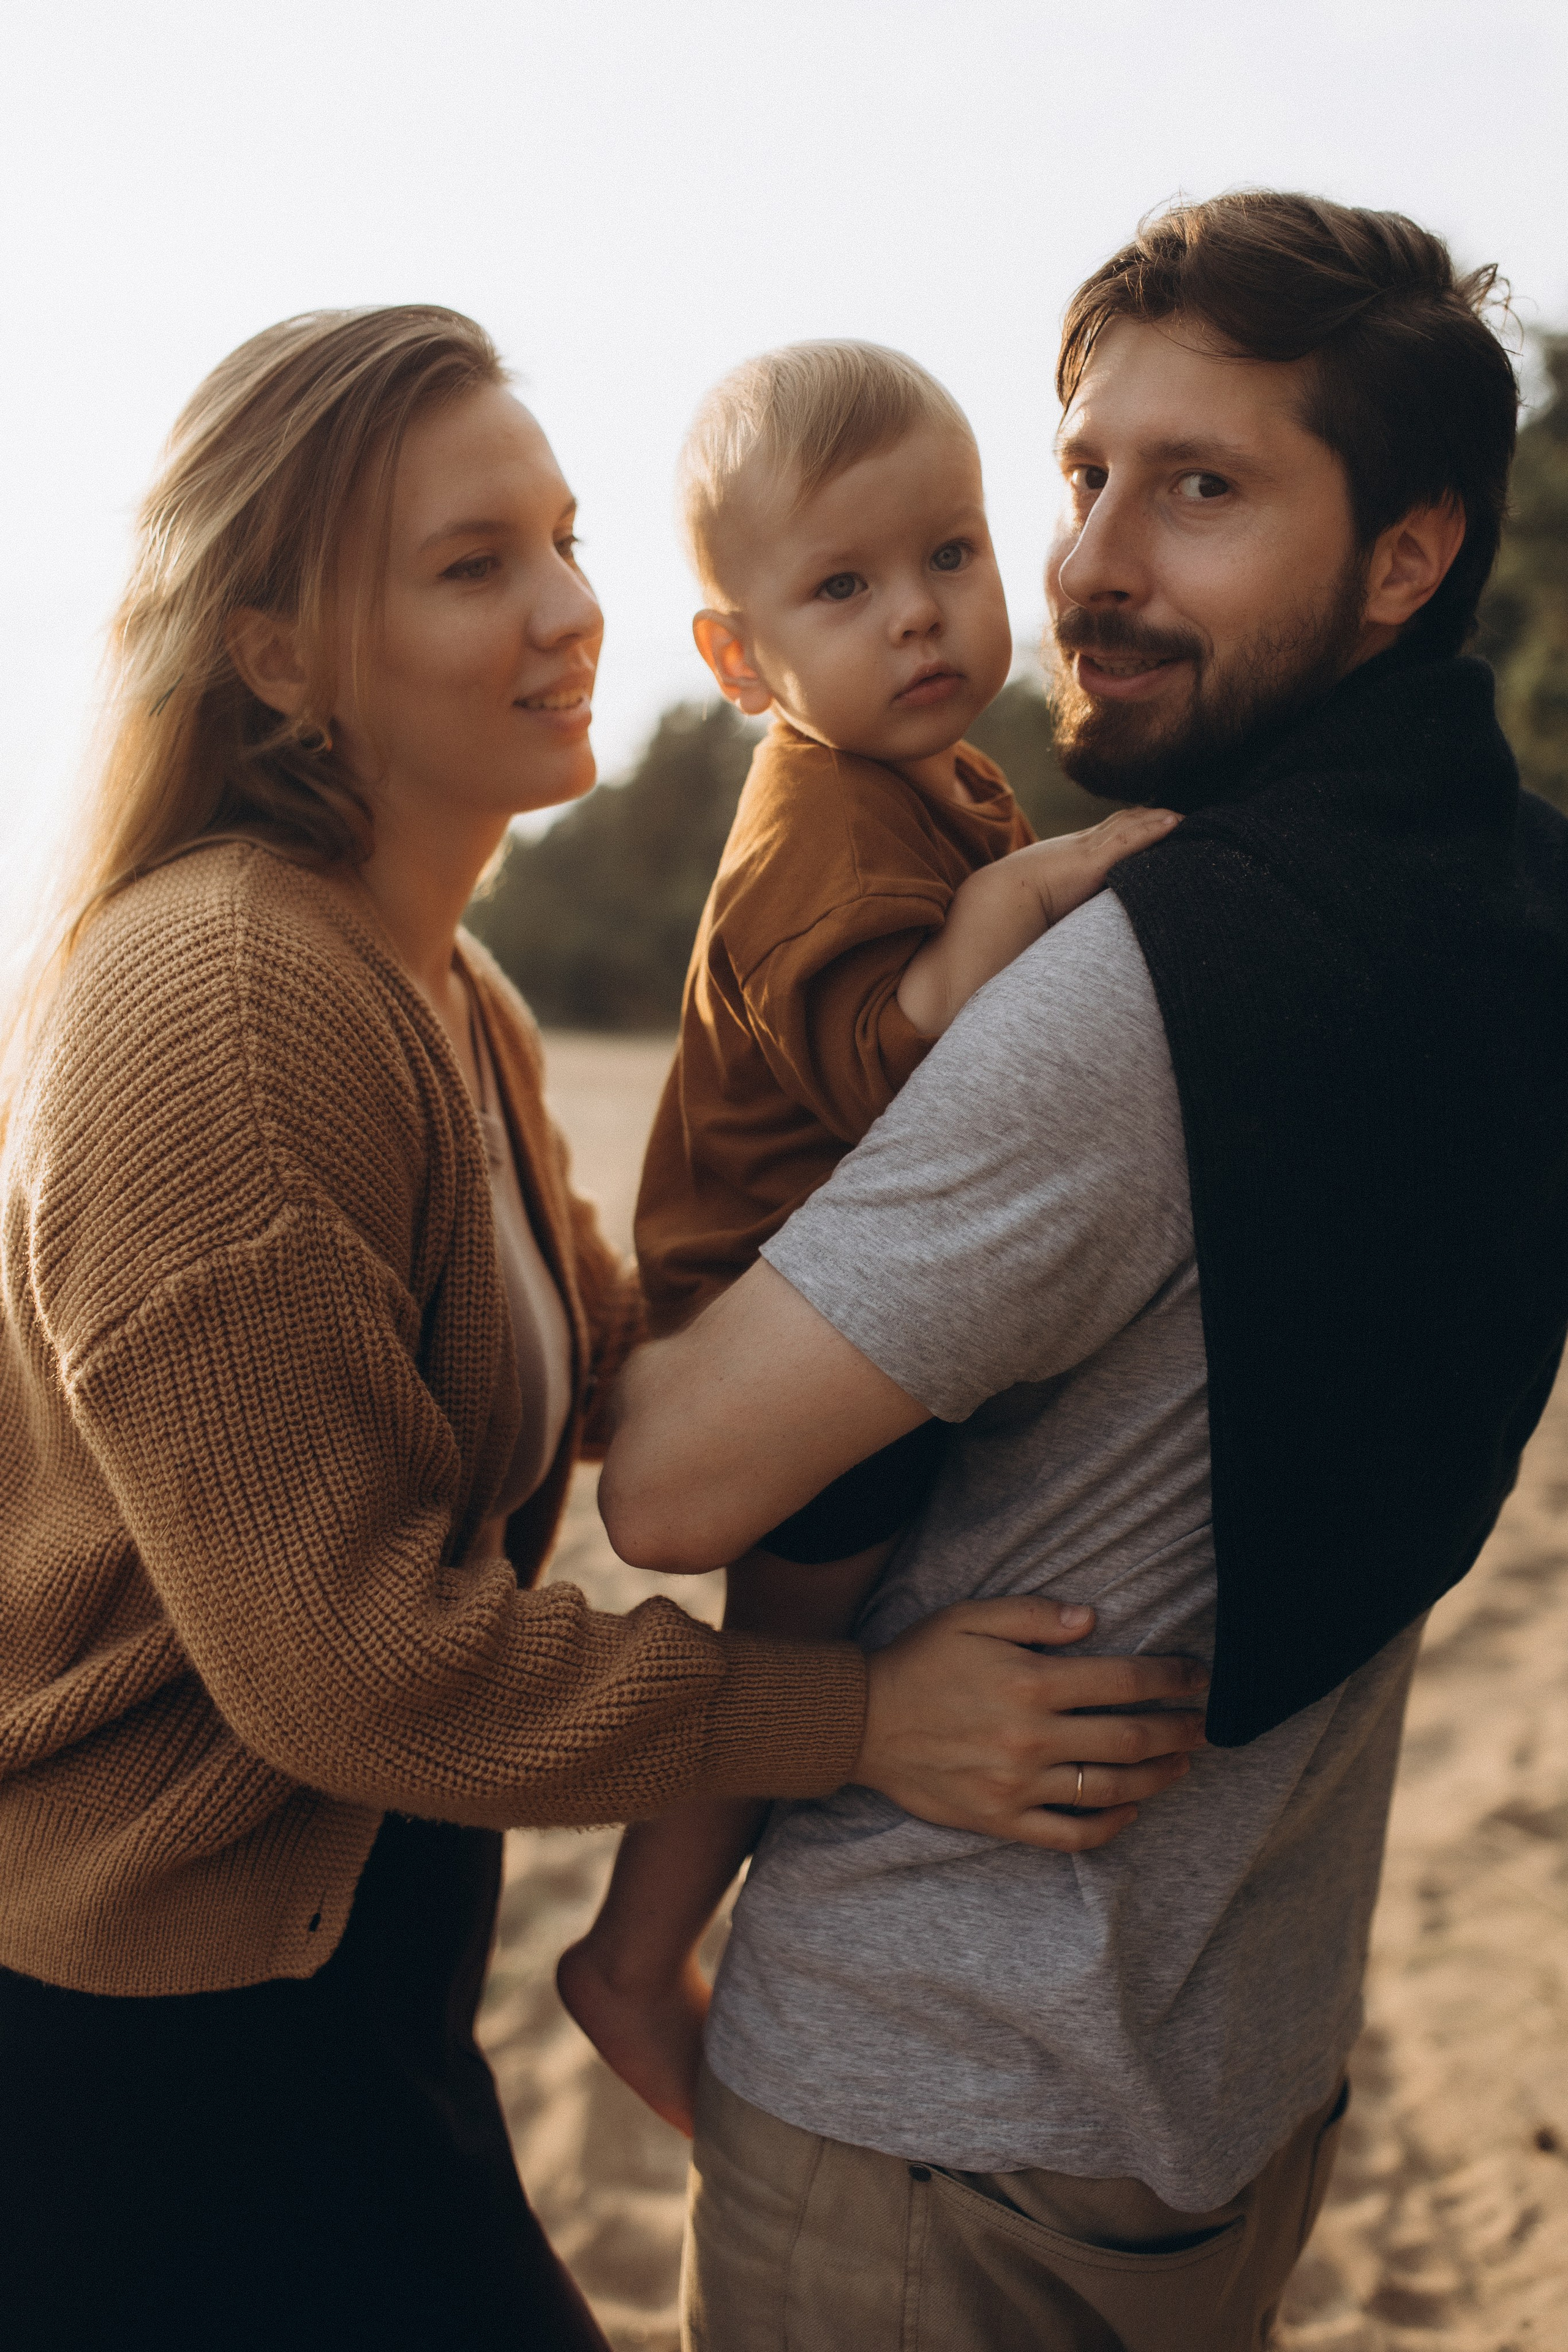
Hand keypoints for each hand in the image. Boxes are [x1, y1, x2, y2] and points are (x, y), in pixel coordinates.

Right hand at [853, 1595, 1207, 1850]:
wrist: (860, 1722)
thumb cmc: (919, 1661)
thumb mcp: (971, 1617)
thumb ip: (1035, 1615)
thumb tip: (1093, 1620)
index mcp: (1030, 1681)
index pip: (1122, 1680)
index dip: (1170, 1679)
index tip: (1200, 1678)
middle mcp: (1031, 1737)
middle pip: (1127, 1738)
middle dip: (1177, 1730)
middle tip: (1205, 1725)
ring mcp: (1018, 1785)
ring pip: (1108, 1788)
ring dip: (1157, 1777)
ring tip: (1182, 1764)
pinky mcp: (1001, 1819)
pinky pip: (1069, 1834)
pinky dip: (1108, 1826)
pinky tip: (1129, 1811)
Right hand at [1016, 806, 1179, 926]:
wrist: (1002, 900)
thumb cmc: (1017, 904)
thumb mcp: (1048, 896)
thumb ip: (1066, 898)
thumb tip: (1068, 917)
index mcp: (1075, 853)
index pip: (1111, 830)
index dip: (1136, 824)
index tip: (1159, 823)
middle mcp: (1084, 844)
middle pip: (1127, 819)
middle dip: (1154, 815)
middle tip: (1183, 817)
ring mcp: (1089, 849)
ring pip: (1133, 822)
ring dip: (1162, 818)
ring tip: (1189, 818)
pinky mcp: (1094, 860)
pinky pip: (1131, 838)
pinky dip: (1154, 829)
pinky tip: (1176, 823)